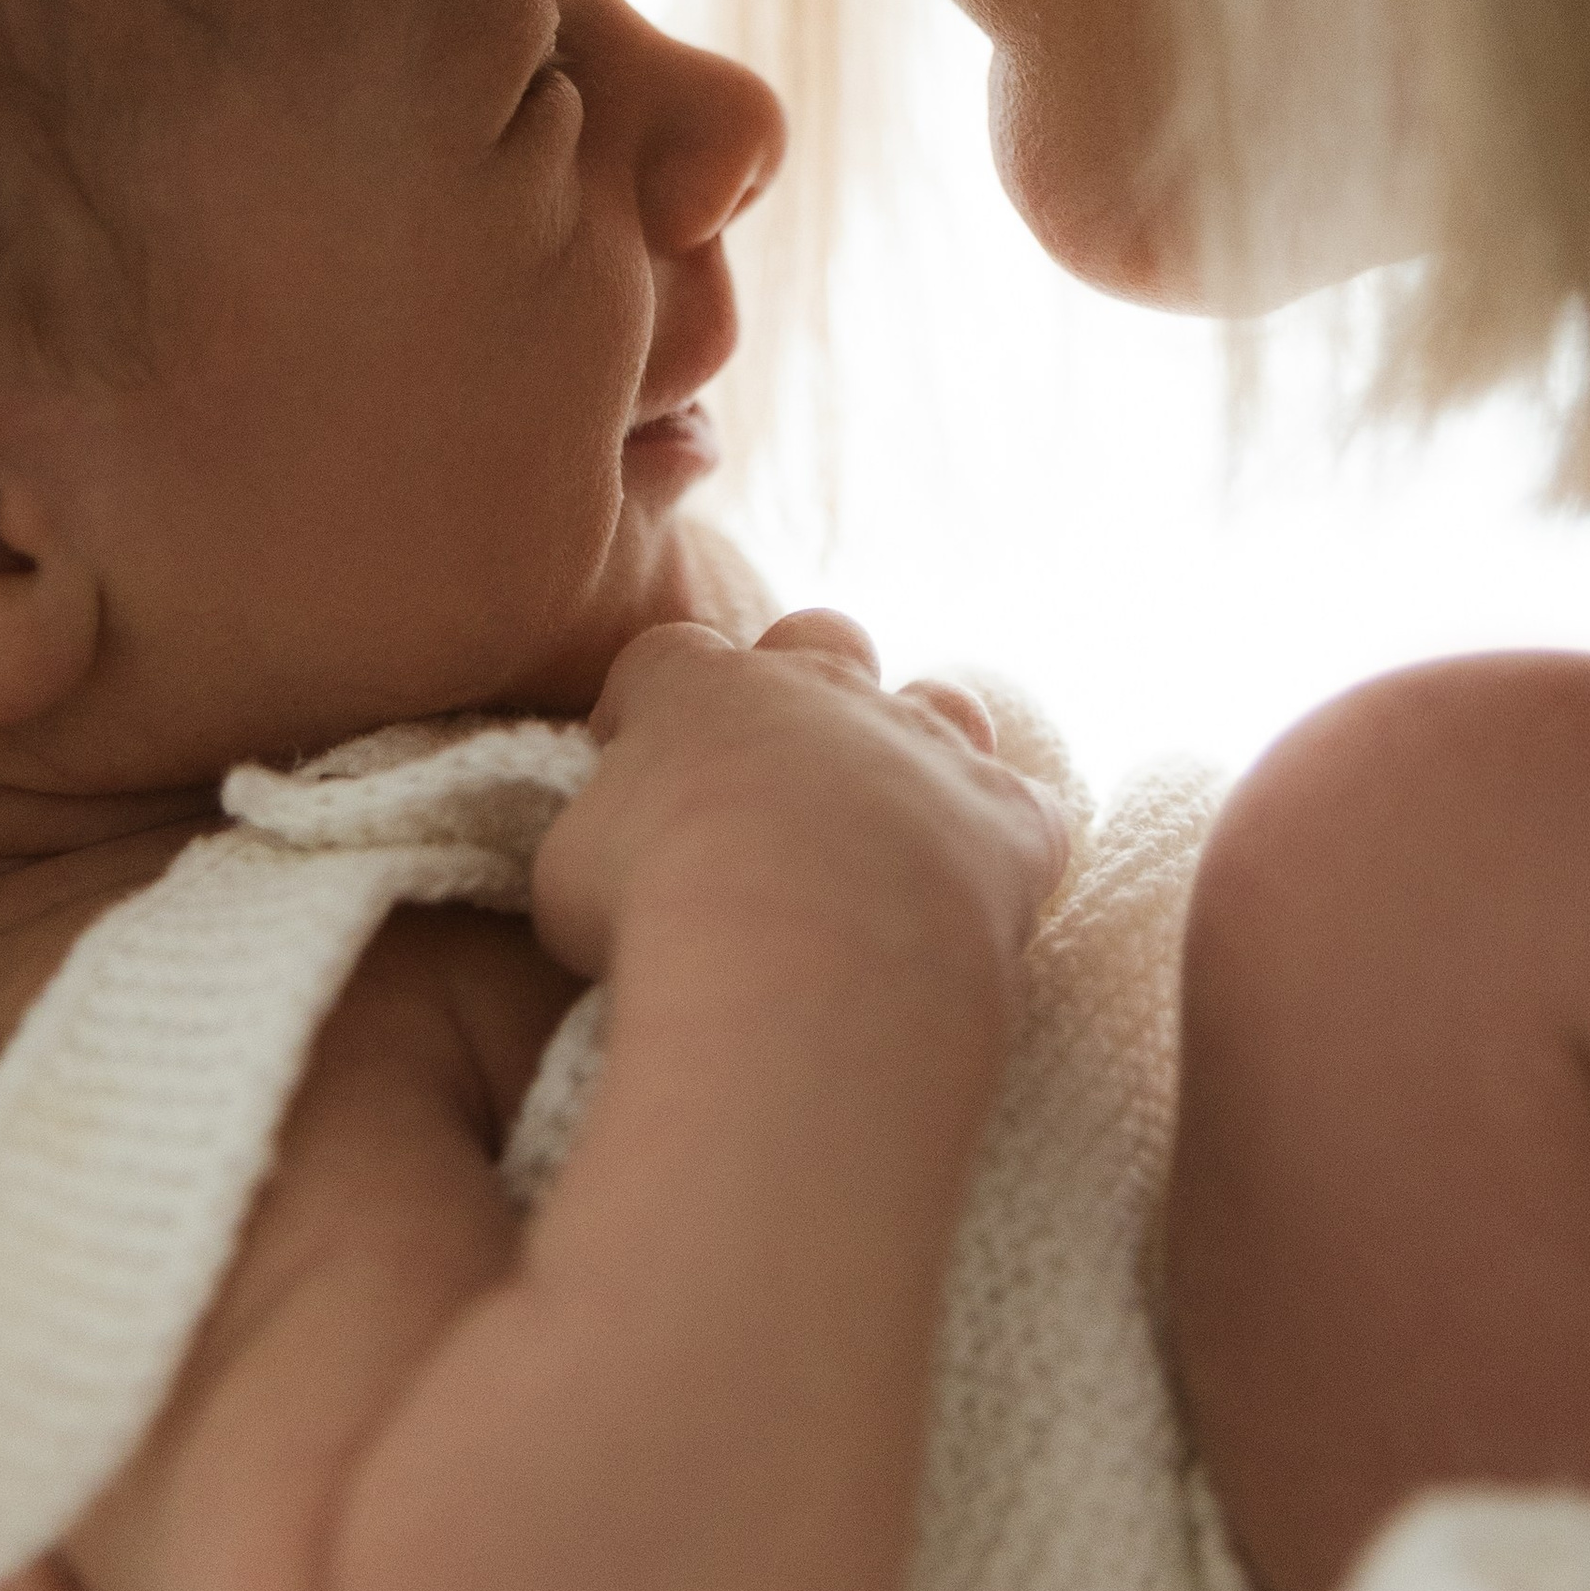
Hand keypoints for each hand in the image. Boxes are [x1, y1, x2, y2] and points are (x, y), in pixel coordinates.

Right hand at [532, 609, 1071, 1014]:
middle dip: (804, 686)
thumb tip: (612, 857)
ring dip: (921, 748)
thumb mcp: (565, 870)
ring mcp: (922, 745)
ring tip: (893, 825)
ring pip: (942, 705)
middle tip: (772, 782)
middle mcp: (821, 689)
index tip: (634, 773)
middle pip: (820, 639)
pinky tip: (974, 900)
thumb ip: (597, 835)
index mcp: (700, 687)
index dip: (647, 711)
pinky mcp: (1005, 819)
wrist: (801, 950)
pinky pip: (1024, 814)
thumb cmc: (656, 906)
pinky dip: (1000, 848)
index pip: (666, 660)